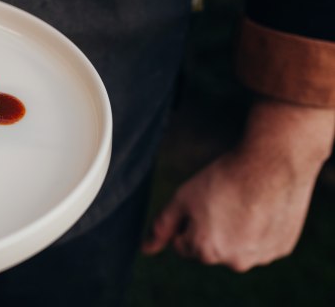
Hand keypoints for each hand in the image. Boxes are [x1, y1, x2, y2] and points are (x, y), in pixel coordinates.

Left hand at [142, 99, 333, 271]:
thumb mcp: (182, 199)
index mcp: (205, 252)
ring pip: (237, 247)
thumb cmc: (222, 180)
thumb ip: (162, 227)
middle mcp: (235, 263)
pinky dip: (259, 230)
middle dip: (210, 230)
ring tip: (243, 202)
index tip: (200, 203)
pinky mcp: (282, 248)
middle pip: (210, 249)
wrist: (271, 164)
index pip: (182, 244)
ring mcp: (261, 257)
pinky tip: (262, 207)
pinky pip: (262, 243)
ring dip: (236, 231)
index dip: (187, 221)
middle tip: (222, 200)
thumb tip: (146, 249)